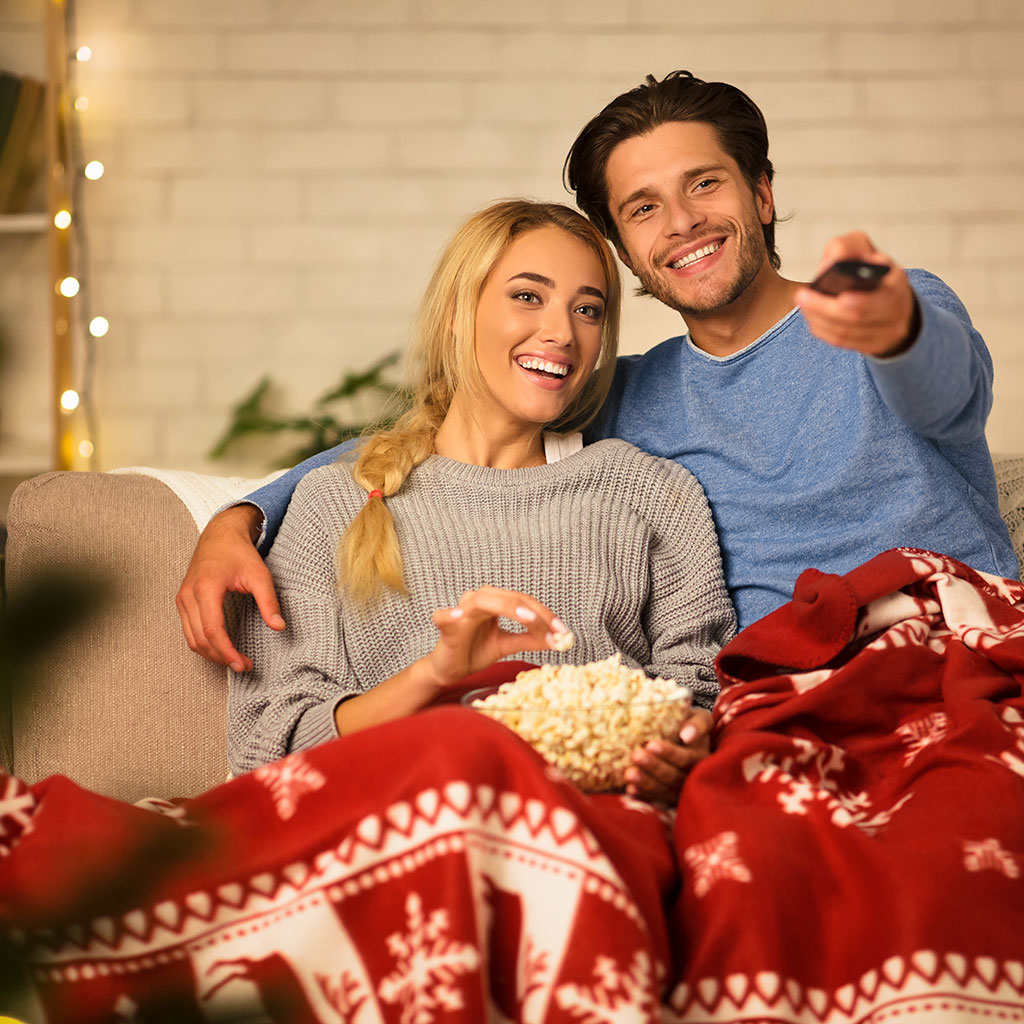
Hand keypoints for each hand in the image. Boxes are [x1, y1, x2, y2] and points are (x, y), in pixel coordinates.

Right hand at [175, 504, 284, 670]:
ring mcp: (182, 598)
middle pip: (200, 639)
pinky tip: (221, 648)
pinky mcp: (182, 601)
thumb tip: (279, 627)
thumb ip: (269, 601)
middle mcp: (189, 595)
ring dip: (211, 654)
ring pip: (191, 638)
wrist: (219, 535)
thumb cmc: (239, 552)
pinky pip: (188, 630)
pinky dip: (203, 644)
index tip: (243, 664)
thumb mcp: (259, 574)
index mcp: (206, 588)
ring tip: (234, 660)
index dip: (227, 651)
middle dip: (221, 657)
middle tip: (243, 666)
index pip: (213, 630)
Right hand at [425, 586, 571, 690]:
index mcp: (494, 602)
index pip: (524, 601)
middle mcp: (478, 600)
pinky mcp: (445, 626)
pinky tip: (459, 616)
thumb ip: (529, 640)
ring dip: (507, 607)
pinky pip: (445, 617)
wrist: (450, 669)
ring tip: (527, 618)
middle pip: (509, 598)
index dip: (546, 615)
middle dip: (534, 612)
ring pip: (483, 601)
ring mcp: (461, 610)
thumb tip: (558, 639)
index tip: (564, 632)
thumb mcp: (507, 645)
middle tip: (554, 629)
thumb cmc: (475, 651)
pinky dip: (451, 615)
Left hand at [624, 706, 713, 805]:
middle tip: (636, 755)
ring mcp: (681, 790)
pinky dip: (643, 795)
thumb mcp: (699, 718)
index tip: (651, 744)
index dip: (669, 753)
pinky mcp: (669, 797)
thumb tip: (686, 735)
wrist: (685, 737)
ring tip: (629, 774)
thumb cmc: (688, 724)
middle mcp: (693, 777)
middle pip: (674, 776)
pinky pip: (656, 800)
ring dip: (646, 783)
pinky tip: (630, 789)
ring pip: (664, 790)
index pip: (686, 759)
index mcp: (701, 758)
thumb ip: (697, 724)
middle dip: (654, 767)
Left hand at [795, 231, 918, 357]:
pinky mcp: (874, 344)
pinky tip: (812, 318)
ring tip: (802, 305)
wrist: (888, 296)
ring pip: (848, 331)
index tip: (840, 296)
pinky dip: (824, 330)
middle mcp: (897, 307)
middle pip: (859, 315)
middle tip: (802, 296)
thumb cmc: (868, 269)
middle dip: (826, 307)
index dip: (862, 299)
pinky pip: (844, 342)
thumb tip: (827, 266)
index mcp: (897, 281)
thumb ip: (846, 248)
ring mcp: (887, 330)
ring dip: (820, 319)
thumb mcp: (861, 248)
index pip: (885, 293)